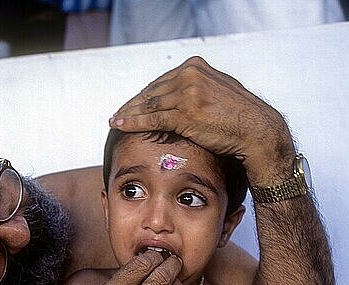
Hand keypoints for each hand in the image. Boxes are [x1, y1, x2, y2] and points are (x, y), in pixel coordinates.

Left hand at [109, 56, 295, 184]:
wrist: (257, 131)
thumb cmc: (239, 115)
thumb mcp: (216, 89)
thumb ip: (196, 87)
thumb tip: (177, 92)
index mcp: (195, 66)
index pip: (160, 82)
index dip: (142, 96)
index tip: (130, 105)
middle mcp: (189, 75)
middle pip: (151, 92)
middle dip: (132, 105)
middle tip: (118, 115)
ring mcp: (187, 93)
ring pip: (149, 105)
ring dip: (128, 115)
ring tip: (115, 122)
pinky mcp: (185, 113)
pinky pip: (152, 119)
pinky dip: (133, 123)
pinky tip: (120, 126)